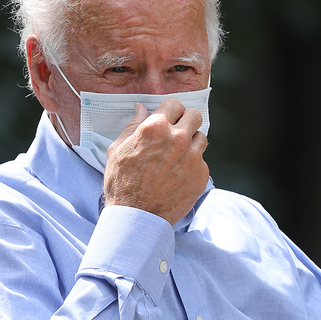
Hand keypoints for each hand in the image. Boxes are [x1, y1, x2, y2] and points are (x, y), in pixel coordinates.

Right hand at [103, 100, 208, 224]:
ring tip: (177, 155)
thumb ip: (133, 126)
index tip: (168, 117)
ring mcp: (192, 156)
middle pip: (195, 115)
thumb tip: (142, 109)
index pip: (174, 104)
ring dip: (191, 142)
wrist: (137, 215)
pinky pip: (202, 161)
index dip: (170, 110)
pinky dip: (192, 164)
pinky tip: (178, 174)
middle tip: (177, 132)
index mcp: (155, 128)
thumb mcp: (118, 150)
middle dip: (186, 121)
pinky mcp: (201, 173)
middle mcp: (178, 138)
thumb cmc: (122, 183)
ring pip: (201, 137)